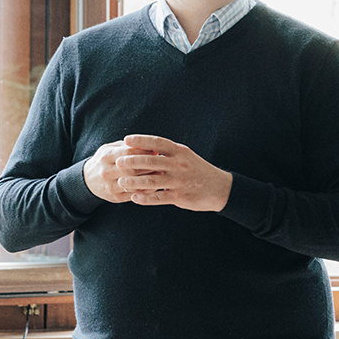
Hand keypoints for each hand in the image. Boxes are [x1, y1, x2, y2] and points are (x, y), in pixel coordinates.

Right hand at [82, 140, 158, 202]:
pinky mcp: (115, 197)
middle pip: (132, 169)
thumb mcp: (110, 149)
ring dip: (149, 179)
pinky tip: (155, 186)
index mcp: (106, 156)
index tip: (156, 150)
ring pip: (134, 183)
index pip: (128, 153)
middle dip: (149, 166)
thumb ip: (126, 147)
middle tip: (163, 163)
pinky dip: (146, 191)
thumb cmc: (104, 161)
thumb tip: (148, 145)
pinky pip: (134, 194)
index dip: (143, 151)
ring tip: (161, 174)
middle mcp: (107, 171)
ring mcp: (110, 186)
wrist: (87, 180)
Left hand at [115, 134, 232, 212]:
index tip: (126, 140)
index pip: (157, 143)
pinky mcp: (180, 196)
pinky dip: (145, 198)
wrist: (219, 188)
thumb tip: (145, 147)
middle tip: (118, 162)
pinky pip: (158, 198)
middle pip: (151, 162)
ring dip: (134, 182)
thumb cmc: (197, 170)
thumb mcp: (185, 156)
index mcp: (180, 152)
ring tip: (121, 182)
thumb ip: (168, 152)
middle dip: (132, 161)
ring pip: (152, 181)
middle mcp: (179, 165)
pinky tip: (134, 198)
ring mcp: (179, 181)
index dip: (141, 140)